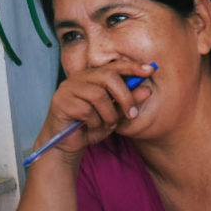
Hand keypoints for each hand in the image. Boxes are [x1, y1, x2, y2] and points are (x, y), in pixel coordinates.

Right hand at [34, 61, 155, 158]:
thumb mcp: (114, 115)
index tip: (149, 69)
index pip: (113, 66)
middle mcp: (79, 78)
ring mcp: (68, 88)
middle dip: (125, 96)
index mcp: (92, 77)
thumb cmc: (90, 126)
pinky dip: (94, 122)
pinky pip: (86, 110)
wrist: (67, 144)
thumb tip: (146, 90)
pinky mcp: (61, 102)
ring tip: (105, 124)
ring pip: (98, 95)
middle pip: (108, 77)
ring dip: (108, 115)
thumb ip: (128, 102)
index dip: (131, 67)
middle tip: (132, 114)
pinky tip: (89, 127)